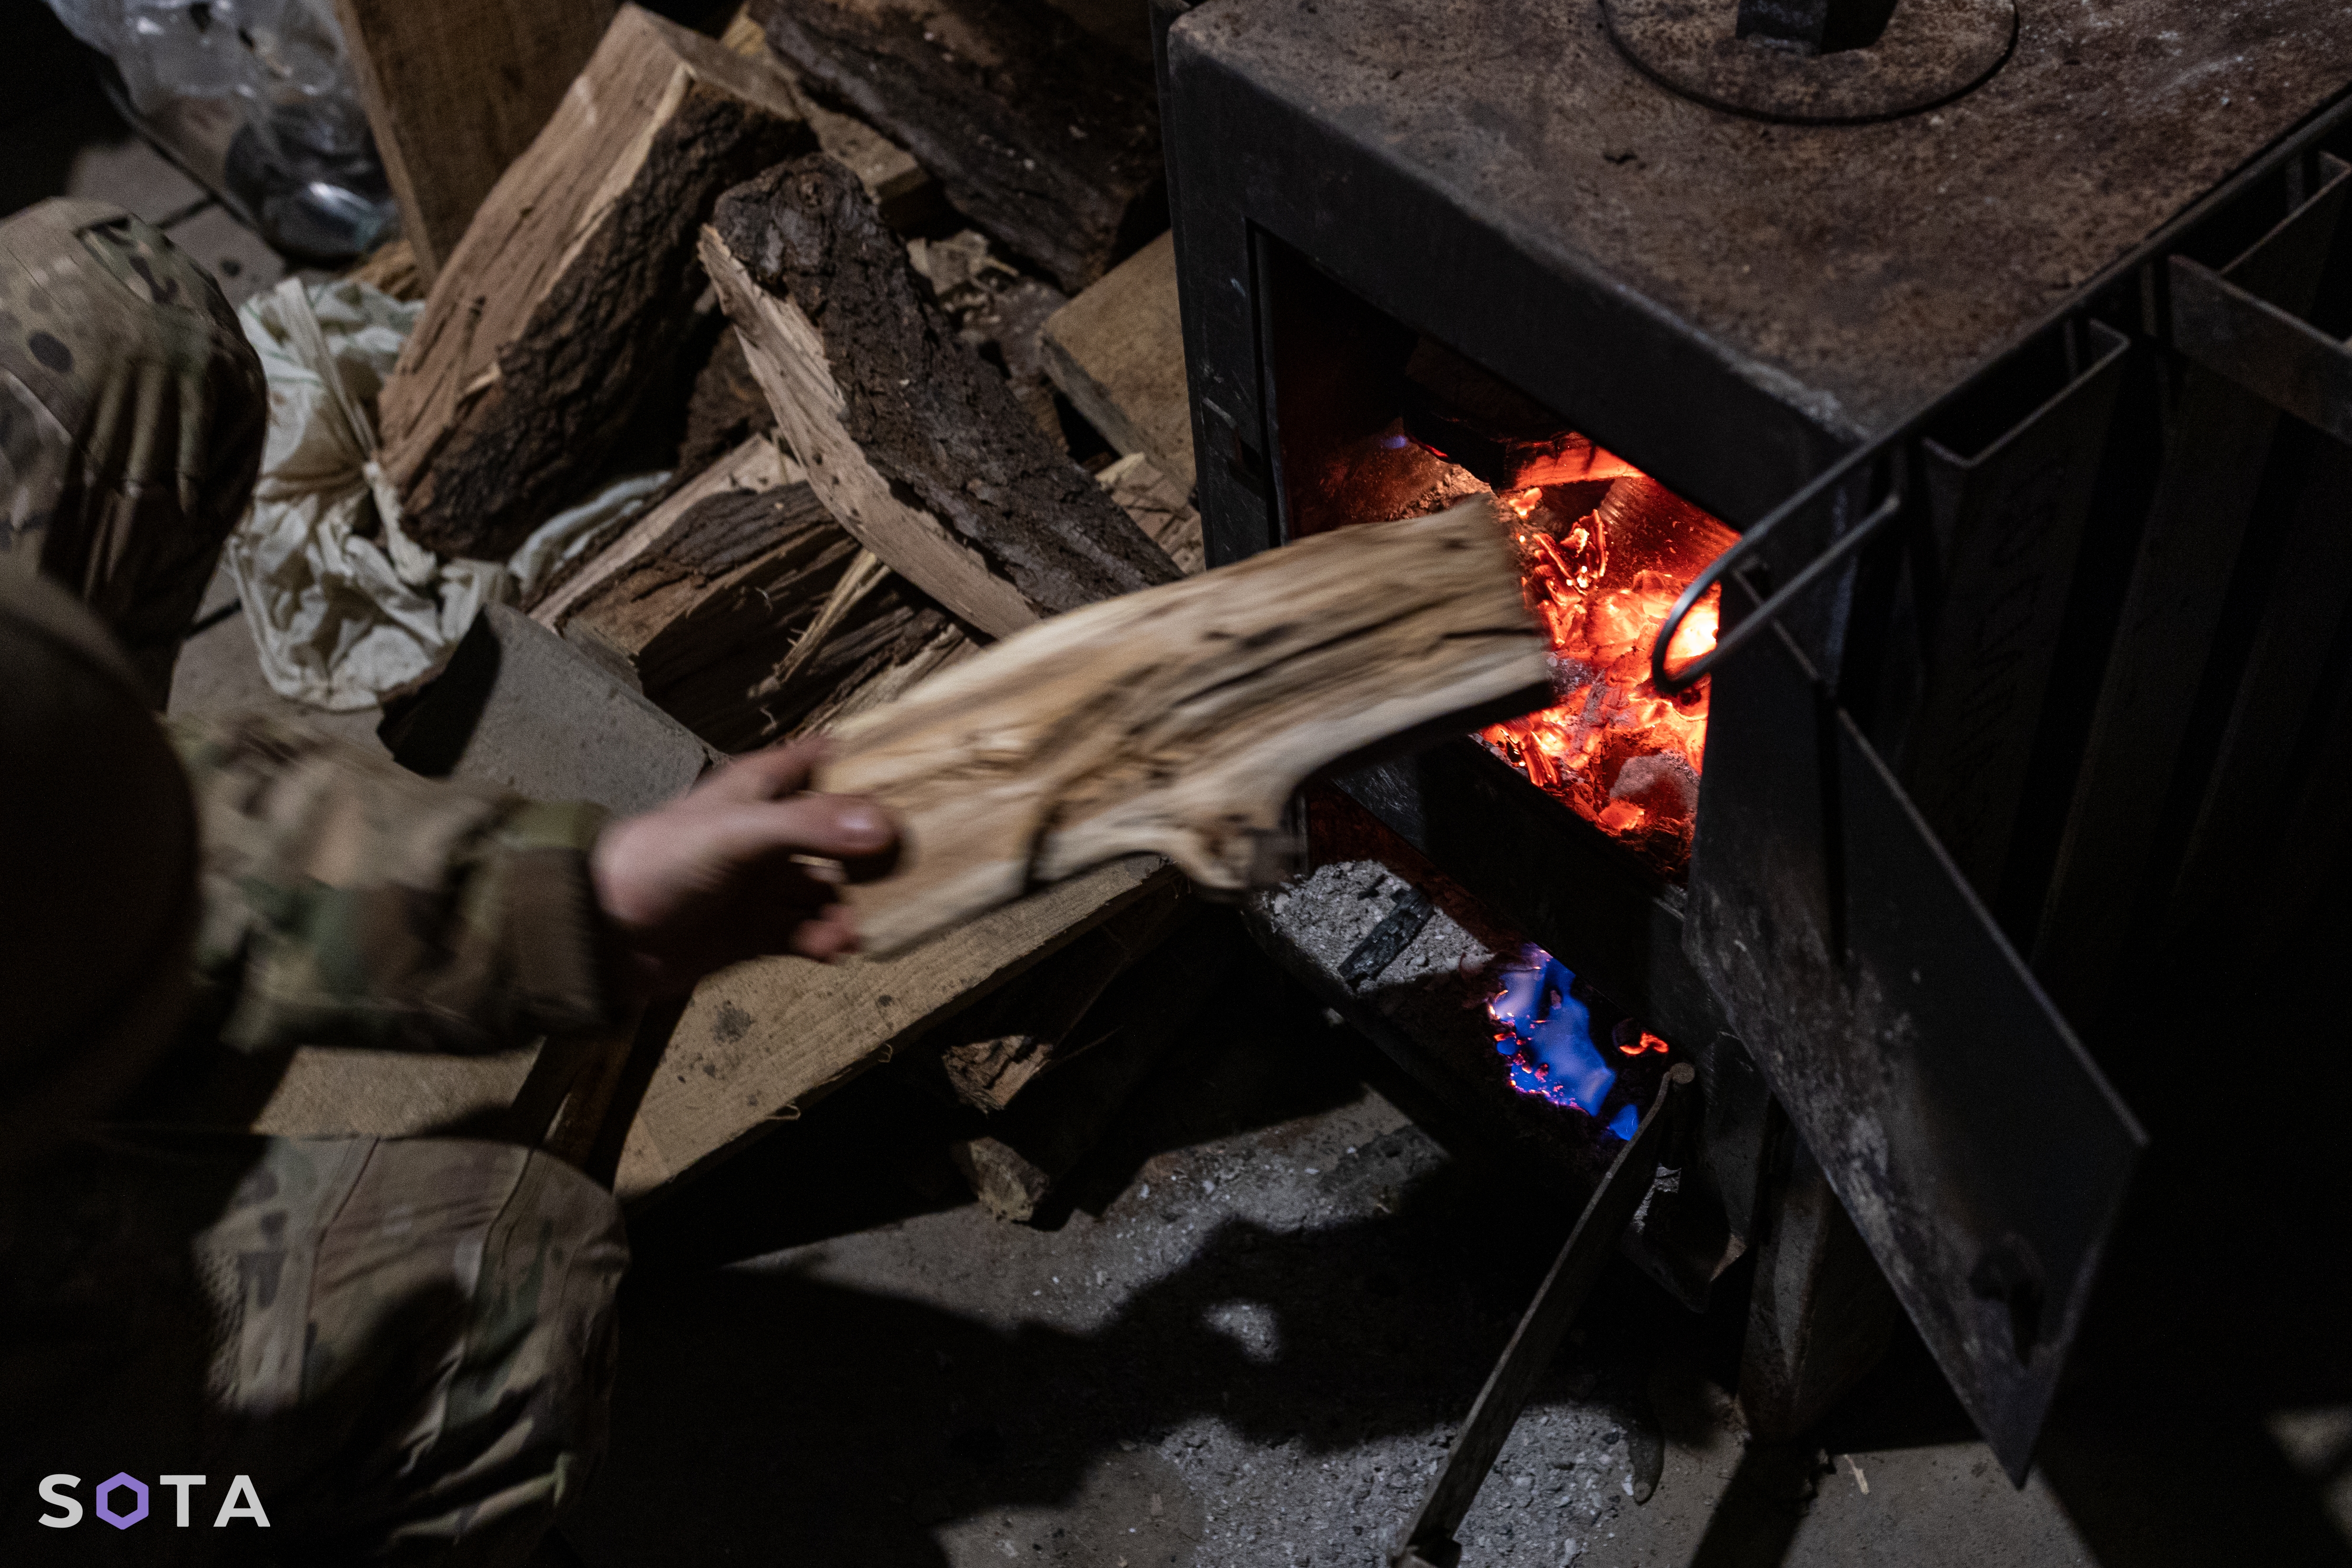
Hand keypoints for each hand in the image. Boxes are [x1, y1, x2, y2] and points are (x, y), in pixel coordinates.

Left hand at [590, 737, 896, 997]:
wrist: (601, 937)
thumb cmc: (657, 862)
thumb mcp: (736, 833)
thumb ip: (809, 827)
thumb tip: (883, 828)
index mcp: (759, 789)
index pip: (824, 762)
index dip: (867, 766)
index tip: (918, 777)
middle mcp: (767, 833)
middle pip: (839, 833)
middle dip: (872, 853)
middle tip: (909, 871)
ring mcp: (762, 884)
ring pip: (826, 889)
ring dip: (847, 908)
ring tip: (854, 928)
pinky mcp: (755, 931)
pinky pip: (806, 932)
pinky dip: (824, 940)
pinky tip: (834, 949)